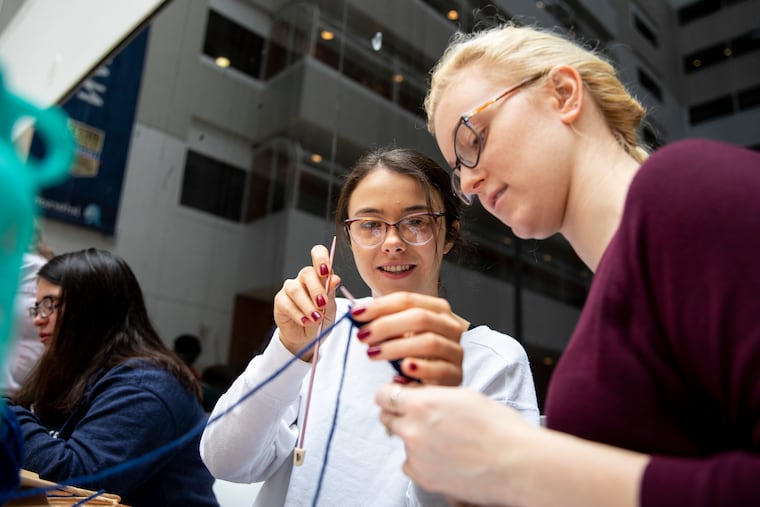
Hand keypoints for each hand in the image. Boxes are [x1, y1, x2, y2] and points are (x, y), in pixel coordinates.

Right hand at [273, 244, 340, 360]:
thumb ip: (331, 293)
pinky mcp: (280, 301)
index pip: (318, 255)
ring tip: (315, 318)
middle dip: (316, 289)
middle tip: (323, 305)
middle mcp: (303, 279)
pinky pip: (287, 303)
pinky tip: (305, 322)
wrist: (308, 338)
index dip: (320, 258)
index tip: (325, 271)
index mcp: (319, 275)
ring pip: (295, 289)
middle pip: (306, 273)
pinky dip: (298, 314)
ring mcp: (290, 288)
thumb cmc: (321, 319)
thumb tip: (335, 278)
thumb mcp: (331, 308)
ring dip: (307, 305)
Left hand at [350, 292, 466, 384]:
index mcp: (437, 309)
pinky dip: (420, 368)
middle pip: (420, 318)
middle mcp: (450, 326)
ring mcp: (455, 351)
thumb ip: (383, 321)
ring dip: (397, 347)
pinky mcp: (455, 375)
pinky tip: (403, 369)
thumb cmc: (413, 354)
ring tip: (373, 354)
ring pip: (429, 342)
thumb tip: (357, 313)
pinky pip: (439, 369)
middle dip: (387, 325)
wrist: (432, 383)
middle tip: (363, 336)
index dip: (380, 306)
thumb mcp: (399, 334)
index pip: (408, 300)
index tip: (356, 313)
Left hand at [376, 385, 531, 504]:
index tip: (394, 397)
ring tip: (444, 442)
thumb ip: (433, 395)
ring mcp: (415, 455)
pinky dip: (421, 461)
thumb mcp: (463, 395)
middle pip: (387, 418)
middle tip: (418, 418)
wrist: (515, 463)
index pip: (384, 395)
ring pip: (402, 442)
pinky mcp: (423, 477)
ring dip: (414, 440)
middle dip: (399, 415)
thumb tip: (418, 395)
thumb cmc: (498, 427)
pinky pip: (410, 464)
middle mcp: (412, 429)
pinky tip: (443, 458)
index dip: (390, 394)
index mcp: (421, 403)